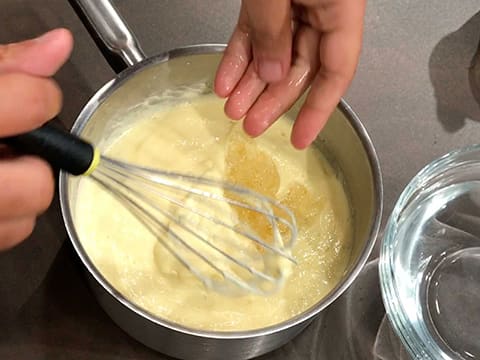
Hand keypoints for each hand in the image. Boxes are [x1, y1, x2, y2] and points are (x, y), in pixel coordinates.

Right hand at [0, 28, 72, 249]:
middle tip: (10, 144)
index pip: (31, 103)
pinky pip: (6, 235)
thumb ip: (4, 66)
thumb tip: (58, 45)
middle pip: (35, 184)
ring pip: (24, 219)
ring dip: (18, 193)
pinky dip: (4, 216)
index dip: (38, 96)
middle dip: (32, 161)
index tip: (29, 97)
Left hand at [215, 0, 364, 148]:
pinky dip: (239, 55)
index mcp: (340, 8)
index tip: (300, 139)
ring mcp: (294, 3)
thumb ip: (273, 31)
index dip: (318, 111)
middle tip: (252, 125)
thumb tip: (271, 74)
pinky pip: (255, 31)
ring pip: (275, 53)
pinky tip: (226, 79)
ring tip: (232, 108)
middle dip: (272, 99)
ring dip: (251, 82)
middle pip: (301, 67)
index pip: (337, 71)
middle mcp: (321, 9)